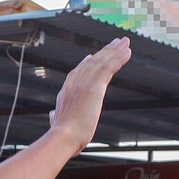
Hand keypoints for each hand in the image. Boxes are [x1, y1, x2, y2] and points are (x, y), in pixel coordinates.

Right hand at [50, 37, 131, 151]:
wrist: (62, 137)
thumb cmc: (61, 135)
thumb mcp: (56, 123)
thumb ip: (54, 116)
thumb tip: (51, 115)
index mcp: (66, 91)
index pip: (78, 72)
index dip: (87, 64)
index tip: (92, 56)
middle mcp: (74, 83)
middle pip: (92, 63)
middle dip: (105, 52)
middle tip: (115, 42)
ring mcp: (84, 83)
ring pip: (102, 62)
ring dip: (115, 51)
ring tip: (125, 42)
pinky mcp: (94, 86)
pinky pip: (109, 68)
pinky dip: (118, 59)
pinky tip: (127, 52)